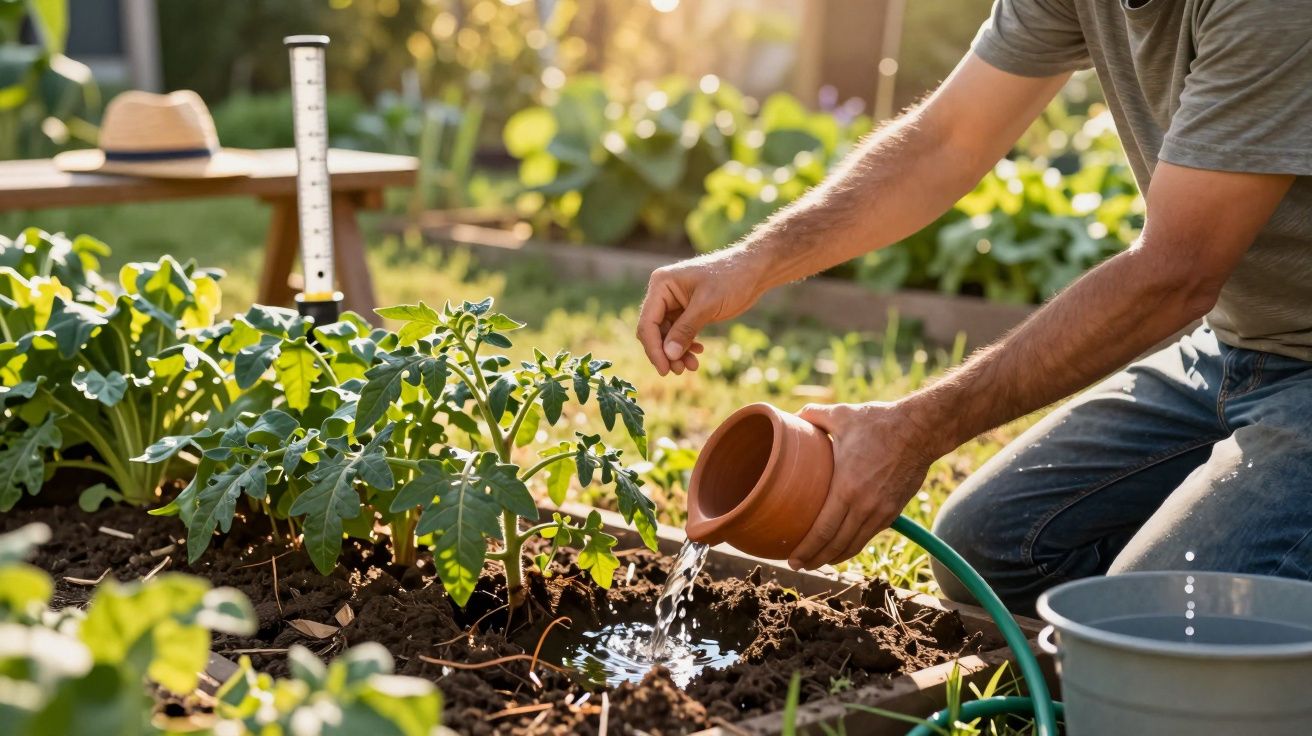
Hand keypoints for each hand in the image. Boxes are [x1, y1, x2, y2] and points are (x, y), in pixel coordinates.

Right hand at [637, 251, 765, 375]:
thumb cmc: (731, 279)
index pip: (648, 323)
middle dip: (666, 353)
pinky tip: (698, 352)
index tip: (665, 369)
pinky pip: (679, 333)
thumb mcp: (707, 305)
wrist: (753, 270)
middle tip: (680, 371)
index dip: (654, 349)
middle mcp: (663, 294)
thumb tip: (669, 355)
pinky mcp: (687, 311)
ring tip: (692, 366)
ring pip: (667, 336)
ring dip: (677, 352)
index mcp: (661, 285)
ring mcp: (674, 303)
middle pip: (654, 332)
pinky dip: (686, 345)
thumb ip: (686, 330)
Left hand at [787, 401, 938, 569]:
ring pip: (854, 545)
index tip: (792, 559)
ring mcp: (881, 511)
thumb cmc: (879, 422)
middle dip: (815, 559)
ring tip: (818, 561)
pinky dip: (853, 546)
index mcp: (846, 488)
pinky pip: (869, 536)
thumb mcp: (842, 415)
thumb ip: (813, 416)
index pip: (823, 531)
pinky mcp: (893, 511)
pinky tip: (843, 547)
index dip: (806, 549)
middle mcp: (864, 506)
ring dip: (834, 557)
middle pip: (836, 545)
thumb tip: (792, 416)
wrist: (920, 430)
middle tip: (798, 565)